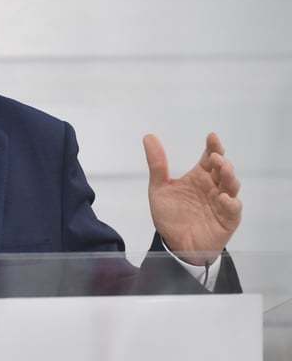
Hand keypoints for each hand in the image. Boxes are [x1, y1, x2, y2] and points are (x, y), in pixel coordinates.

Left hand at [144, 132, 241, 264]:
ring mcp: (222, 202)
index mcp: (199, 177)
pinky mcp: (227, 219)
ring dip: (229, 177)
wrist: (175, 244)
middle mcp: (213, 187)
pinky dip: (231, 203)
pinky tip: (224, 198)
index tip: (212, 136)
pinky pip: (233, 209)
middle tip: (215, 156)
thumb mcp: (159, 188)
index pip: (209, 157)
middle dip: (221, 161)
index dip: (213, 146)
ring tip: (223, 169)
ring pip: (231, 186)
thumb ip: (157, 164)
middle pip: (223, 170)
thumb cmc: (170, 215)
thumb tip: (149, 137)